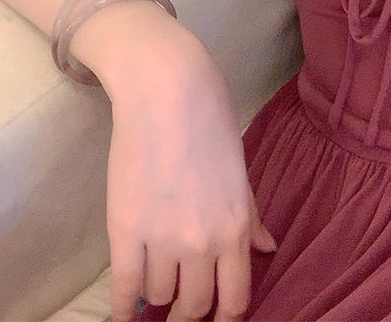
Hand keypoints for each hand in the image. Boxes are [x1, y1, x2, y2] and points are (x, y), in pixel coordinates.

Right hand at [104, 35, 277, 321]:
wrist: (166, 91)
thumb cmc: (208, 122)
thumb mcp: (238, 171)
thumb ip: (251, 216)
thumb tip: (268, 249)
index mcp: (236, 229)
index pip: (235, 300)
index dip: (222, 316)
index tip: (211, 316)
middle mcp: (203, 244)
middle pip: (195, 306)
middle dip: (187, 312)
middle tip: (178, 305)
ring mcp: (162, 239)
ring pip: (158, 296)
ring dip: (155, 296)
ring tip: (151, 283)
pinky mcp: (124, 229)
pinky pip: (125, 287)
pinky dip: (123, 307)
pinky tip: (122, 313)